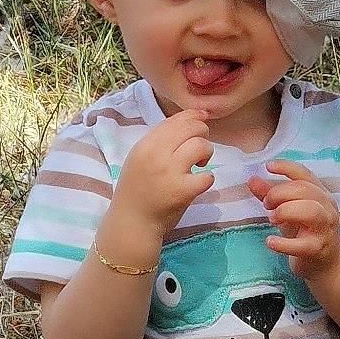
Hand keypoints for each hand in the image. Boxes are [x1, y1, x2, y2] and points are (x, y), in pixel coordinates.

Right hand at [111, 109, 213, 242]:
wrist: (132, 222)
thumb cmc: (139, 189)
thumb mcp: (140, 158)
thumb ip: (161, 140)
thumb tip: (194, 119)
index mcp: (145, 145)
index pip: (175, 120)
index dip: (194, 116)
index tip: (203, 120)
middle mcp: (156, 154)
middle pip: (192, 128)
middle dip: (203, 134)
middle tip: (200, 150)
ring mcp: (169, 172)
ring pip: (201, 147)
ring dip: (207, 154)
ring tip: (200, 165)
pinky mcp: (182, 191)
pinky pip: (207, 176)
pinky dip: (207, 178)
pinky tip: (199, 182)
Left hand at [250, 161, 339, 282]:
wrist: (329, 264)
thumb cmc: (308, 233)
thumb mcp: (290, 211)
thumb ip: (272, 196)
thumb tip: (252, 179)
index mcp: (321, 195)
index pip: (305, 174)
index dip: (286, 167)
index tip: (268, 166)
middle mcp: (327, 208)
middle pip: (305, 190)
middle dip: (280, 193)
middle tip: (266, 204)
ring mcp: (325, 229)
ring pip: (311, 210)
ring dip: (286, 211)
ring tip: (272, 219)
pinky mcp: (318, 250)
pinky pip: (302, 245)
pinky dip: (283, 243)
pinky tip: (270, 242)